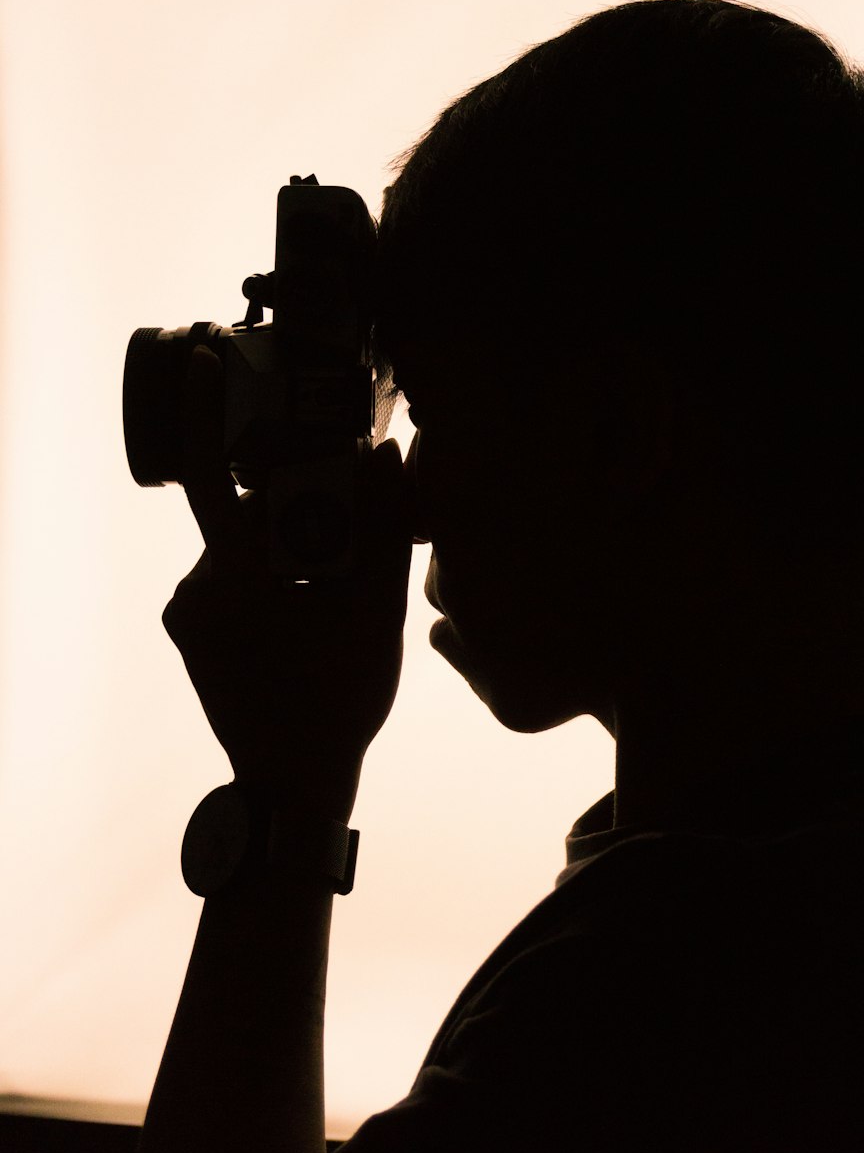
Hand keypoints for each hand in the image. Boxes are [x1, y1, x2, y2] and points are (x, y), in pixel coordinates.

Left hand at [161, 346, 412, 811]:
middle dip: (293, 502)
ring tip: (334, 582)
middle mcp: (196, 589)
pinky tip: (307, 600)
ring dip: (286, 542)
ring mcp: (186, 612)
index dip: (206, 415)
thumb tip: (389, 456)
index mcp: (236, 579)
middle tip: (343, 515)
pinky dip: (269, 570)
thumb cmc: (336, 705)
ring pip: (240, 545)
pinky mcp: (188, 628)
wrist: (289, 786)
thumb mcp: (375, 615)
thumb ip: (384, 529)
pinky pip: (230, 575)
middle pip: (243, 512)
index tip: (207, 365)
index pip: (211, 478)